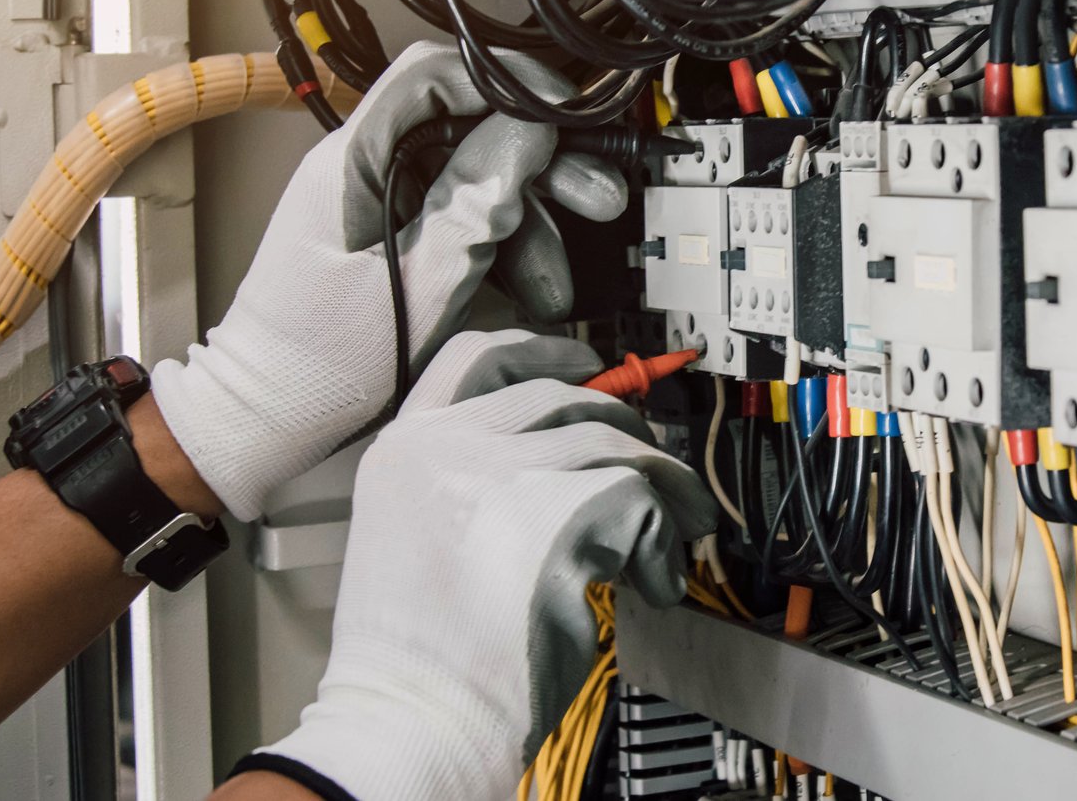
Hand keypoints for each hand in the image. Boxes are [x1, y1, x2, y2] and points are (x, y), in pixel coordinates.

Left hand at [150, 43, 627, 519]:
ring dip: (531, 227)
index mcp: (353, 162)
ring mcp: (382, 203)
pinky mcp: (396, 237)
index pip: (434, 76)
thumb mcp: (416, 285)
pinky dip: (504, 255)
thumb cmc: (319, 365)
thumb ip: (475, 206)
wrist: (271, 418)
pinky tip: (529, 295)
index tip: (566, 112)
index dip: (507, 81)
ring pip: (479, 182)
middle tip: (597, 197)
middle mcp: (367, 170)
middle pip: (471, 130)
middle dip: (542, 165)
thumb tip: (528, 132)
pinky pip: (465, 224)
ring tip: (557, 283)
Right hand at [254, 331, 715, 800]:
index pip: (475, 358)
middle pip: (563, 397)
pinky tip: (650, 586)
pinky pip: (642, 501)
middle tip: (655, 473)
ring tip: (673, 537)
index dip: (540, 351)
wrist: (408, 725)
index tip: (584, 361)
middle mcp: (445, 448)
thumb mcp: (415, 538)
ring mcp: (498, 476)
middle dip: (625, 429)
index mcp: (404, 451)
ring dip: (662, 489)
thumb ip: (469, 482)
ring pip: (614, 443)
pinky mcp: (555, 517)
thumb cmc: (417, 662)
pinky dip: (662, 545)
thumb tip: (562, 456)